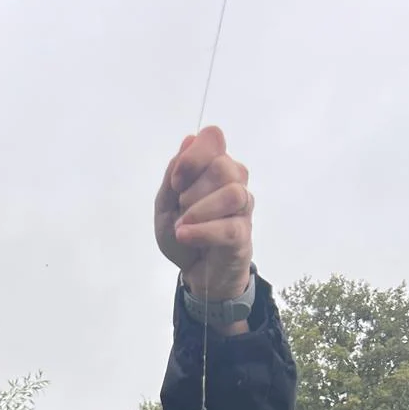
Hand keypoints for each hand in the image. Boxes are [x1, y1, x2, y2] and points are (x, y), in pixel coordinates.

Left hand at [154, 125, 253, 304]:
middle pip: (223, 166)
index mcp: (213, 166)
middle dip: (193, 189)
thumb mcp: (165, 204)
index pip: (214, 138)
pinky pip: (230, 227)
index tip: (176, 182)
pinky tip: (185, 236)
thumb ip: (173, 174)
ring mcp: (242, 207)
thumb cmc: (184, 232)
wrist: (195, 272)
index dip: (194, 156)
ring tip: (183, 225)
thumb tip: (189, 140)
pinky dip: (203, 231)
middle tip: (180, 208)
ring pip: (233, 193)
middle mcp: (233, 180)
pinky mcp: (243, 235)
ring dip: (200, 210)